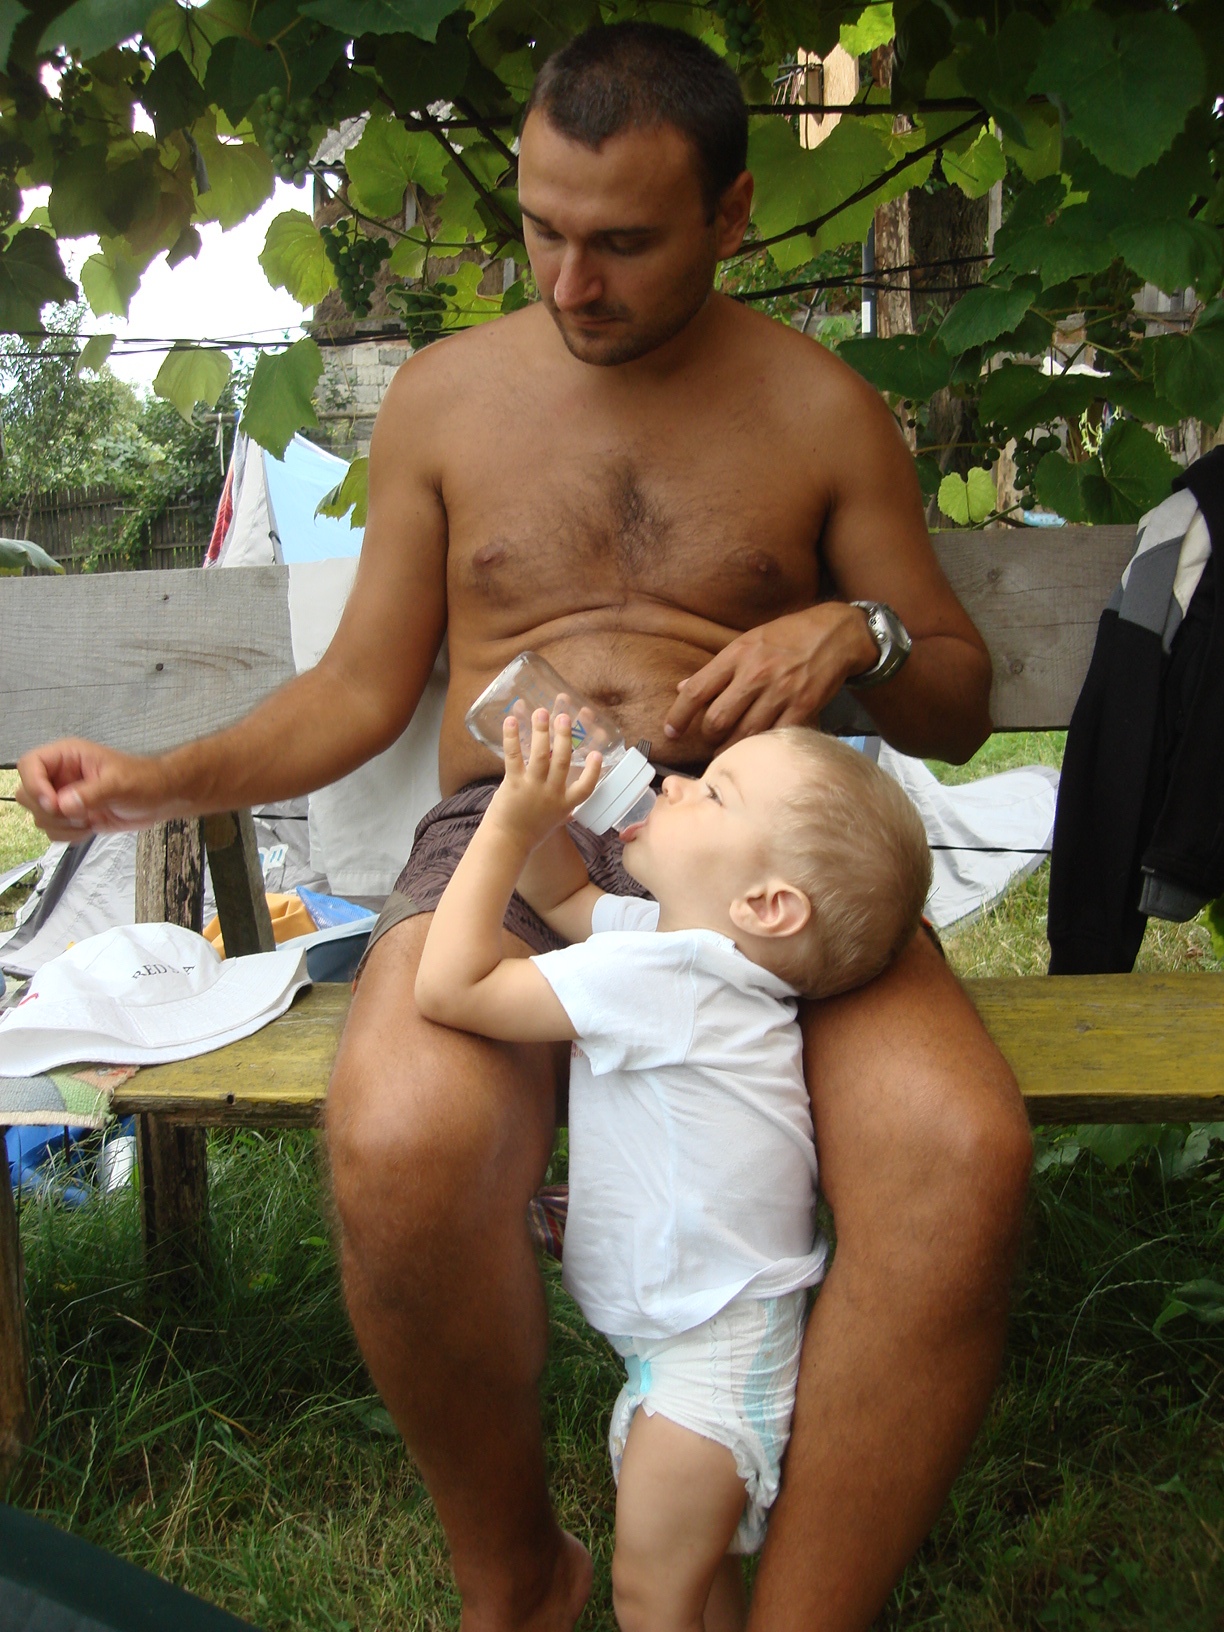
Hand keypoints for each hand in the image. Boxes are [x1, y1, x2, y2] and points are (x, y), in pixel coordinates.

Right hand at [15, 739, 174, 841]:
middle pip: (27, 794)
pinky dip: (70, 835)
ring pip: (40, 817)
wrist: (159, 799)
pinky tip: (92, 826)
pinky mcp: (70, 817)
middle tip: (78, 813)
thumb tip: (63, 805)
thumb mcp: (119, 784)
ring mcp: (63, 797)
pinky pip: (53, 832)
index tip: (53, 804)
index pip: (30, 764)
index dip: (34, 785)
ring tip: (90, 818)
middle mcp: (60, 776)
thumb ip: (91, 793)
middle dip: (50, 811)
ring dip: (63, 825)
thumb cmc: (144, 781)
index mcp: (67, 756)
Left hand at [486, 709, 601, 849]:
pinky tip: (510, 721)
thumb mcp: (553, 821)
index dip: (594, 771)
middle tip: (564, 717)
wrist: (507, 844)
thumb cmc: (530, 833)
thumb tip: (570, 805)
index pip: (586, 788)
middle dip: (564, 737)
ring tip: (541, 712)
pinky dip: (511, 738)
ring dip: (541, 731)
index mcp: (565, 804)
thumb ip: (563, 809)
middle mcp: (551, 794)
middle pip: (562, 761)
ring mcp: (532, 788)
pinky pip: (513, 757)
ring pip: (540, 755)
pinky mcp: (513, 784)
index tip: (597, 754)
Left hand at [663, 603, 878, 748]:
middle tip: (709, 740)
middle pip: (717, 719)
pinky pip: (774, 736)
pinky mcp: (803, 707)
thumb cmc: (788, 637)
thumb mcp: (748, 641)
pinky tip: (757, 748)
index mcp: (738, 654)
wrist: (837, 634)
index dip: (678, 716)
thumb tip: (683, 687)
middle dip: (707, 736)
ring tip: (727, 750)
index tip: (671, 731)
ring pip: (743, 734)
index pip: (696, 690)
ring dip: (730, 748)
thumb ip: (717, 668)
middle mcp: (756, 674)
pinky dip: (761, 746)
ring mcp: (780, 692)